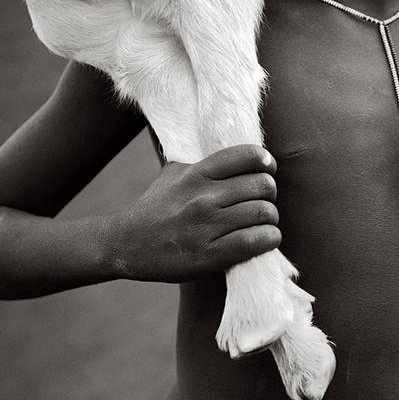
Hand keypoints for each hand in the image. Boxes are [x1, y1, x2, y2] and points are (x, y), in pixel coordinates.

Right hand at [106, 145, 280, 282]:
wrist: (128, 244)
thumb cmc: (156, 206)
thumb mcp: (173, 173)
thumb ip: (201, 159)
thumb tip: (230, 145)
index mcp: (196, 173)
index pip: (247, 155)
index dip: (265, 161)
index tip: (267, 169)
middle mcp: (203, 197)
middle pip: (262, 185)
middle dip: (269, 193)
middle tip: (264, 200)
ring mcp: (206, 226)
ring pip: (263, 213)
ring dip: (270, 219)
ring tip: (264, 222)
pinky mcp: (210, 255)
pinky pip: (255, 241)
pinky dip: (269, 239)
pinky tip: (266, 238)